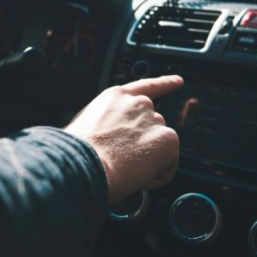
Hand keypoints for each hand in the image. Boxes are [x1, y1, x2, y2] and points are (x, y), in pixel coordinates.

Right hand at [64, 76, 183, 203]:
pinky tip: (136, 175)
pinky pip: (168, 165)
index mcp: (116, 97)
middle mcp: (138, 104)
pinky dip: (156, 175)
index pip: (147, 87)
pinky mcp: (168, 139)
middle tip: (122, 159)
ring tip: (123, 167)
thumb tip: (110, 139)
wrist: (83, 163)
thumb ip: (107, 122)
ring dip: (148, 160)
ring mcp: (154, 120)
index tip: (178, 81)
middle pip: (153, 126)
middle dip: (143, 144)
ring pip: (159, 147)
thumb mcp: (86, 124)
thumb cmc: (78, 151)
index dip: (165, 84)